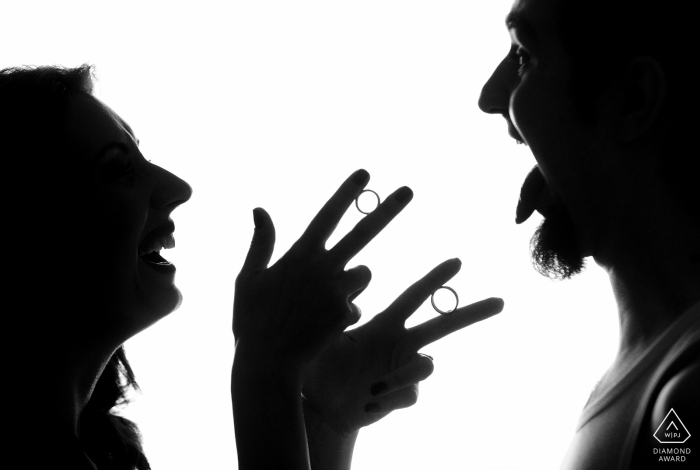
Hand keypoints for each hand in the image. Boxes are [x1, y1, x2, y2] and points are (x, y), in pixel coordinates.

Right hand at [233, 169, 413, 367]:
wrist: (267, 363)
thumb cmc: (251, 320)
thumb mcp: (248, 278)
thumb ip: (261, 243)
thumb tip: (260, 209)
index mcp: (299, 255)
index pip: (328, 215)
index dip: (346, 193)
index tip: (365, 173)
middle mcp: (323, 268)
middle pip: (363, 233)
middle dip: (387, 210)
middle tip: (408, 190)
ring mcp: (337, 291)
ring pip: (364, 274)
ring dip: (353, 281)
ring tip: (324, 301)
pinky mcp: (346, 314)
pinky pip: (356, 305)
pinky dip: (344, 311)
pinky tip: (323, 326)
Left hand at [302, 258, 503, 435]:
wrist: (320, 405)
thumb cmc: (317, 366)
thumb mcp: (323, 337)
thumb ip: (335, 317)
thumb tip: (350, 300)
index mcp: (385, 324)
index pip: (414, 297)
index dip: (436, 279)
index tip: (457, 262)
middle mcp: (401, 343)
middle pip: (444, 325)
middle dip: (472, 313)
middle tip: (500, 301)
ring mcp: (405, 370)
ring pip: (428, 365)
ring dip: (403, 374)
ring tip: (375, 386)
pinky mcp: (405, 395)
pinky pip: (413, 394)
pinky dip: (391, 399)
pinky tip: (370, 403)